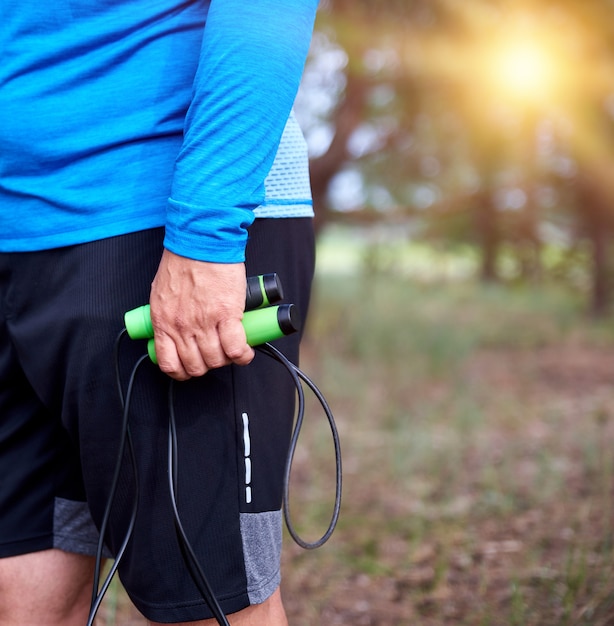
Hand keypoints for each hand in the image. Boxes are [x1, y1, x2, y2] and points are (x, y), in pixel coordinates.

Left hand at [149, 250, 254, 379]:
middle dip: (207, 366)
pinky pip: (236, 348)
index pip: (169, 364)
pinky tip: (245, 352)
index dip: (183, 371)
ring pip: (216, 360)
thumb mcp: (162, 293)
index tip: (191, 367)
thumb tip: (176, 328)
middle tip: (215, 355)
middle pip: (196, 366)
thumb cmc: (183, 261)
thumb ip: (168, 314)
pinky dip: (243, 355)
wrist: (201, 242)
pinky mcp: (227, 316)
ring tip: (232, 351)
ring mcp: (204, 323)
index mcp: (163, 322)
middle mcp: (182, 327)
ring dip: (226, 360)